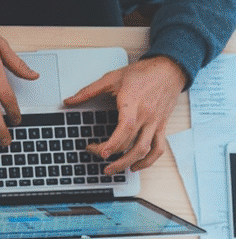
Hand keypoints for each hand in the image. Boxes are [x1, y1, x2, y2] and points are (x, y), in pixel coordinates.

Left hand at [63, 56, 186, 174]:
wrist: (170, 68)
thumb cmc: (143, 73)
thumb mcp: (112, 78)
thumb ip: (89, 91)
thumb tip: (69, 101)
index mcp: (133, 103)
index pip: (126, 128)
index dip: (113, 143)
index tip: (100, 152)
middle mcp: (146, 116)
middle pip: (131, 143)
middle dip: (111, 154)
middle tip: (95, 154)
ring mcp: (155, 123)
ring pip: (144, 150)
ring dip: (128, 163)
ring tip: (112, 170)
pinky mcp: (161, 126)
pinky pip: (158, 148)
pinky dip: (148, 161)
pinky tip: (135, 166)